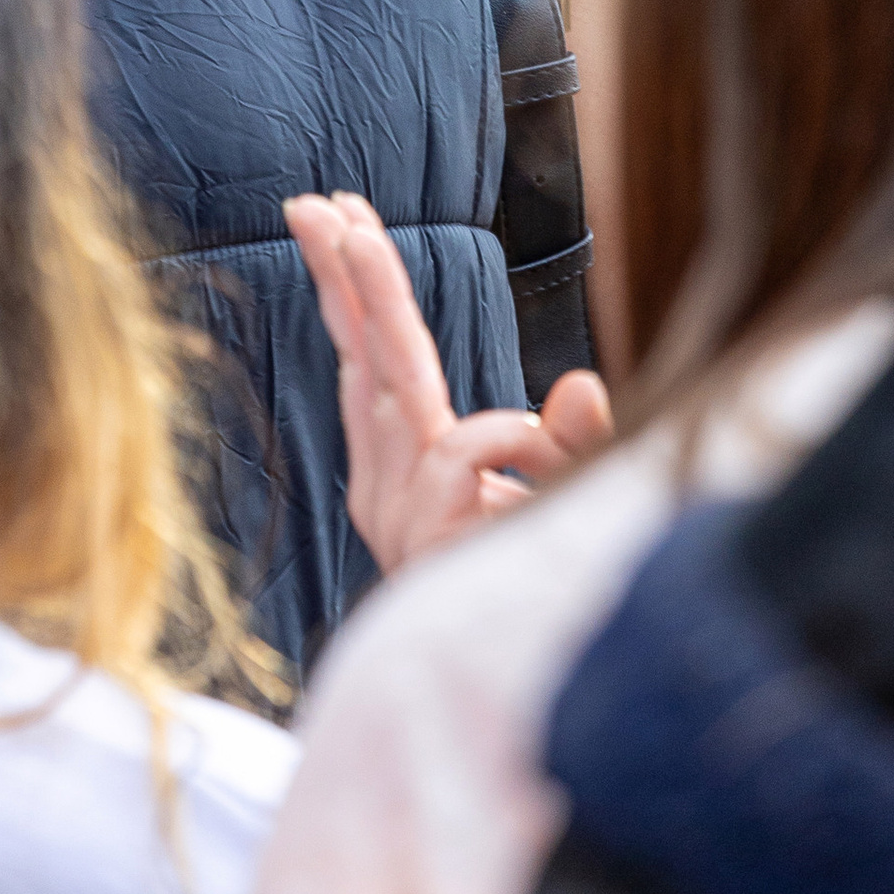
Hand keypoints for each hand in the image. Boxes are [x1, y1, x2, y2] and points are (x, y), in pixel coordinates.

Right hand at [284, 189, 612, 576]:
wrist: (525, 692)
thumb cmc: (541, 593)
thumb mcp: (568, 500)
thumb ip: (572, 443)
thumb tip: (578, 383)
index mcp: (404, 467)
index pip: (372, 361)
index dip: (353, 292)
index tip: (328, 218)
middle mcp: (390, 484)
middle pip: (367, 358)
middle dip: (343, 274)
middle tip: (315, 201)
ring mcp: (399, 510)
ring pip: (397, 380)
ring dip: (374, 295)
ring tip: (359, 234)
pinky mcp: (422, 533)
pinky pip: (460, 447)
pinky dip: (505, 434)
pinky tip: (537, 457)